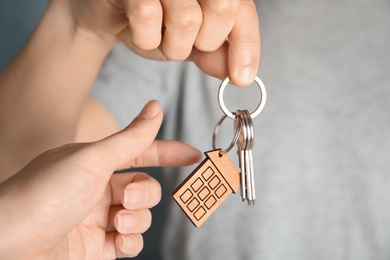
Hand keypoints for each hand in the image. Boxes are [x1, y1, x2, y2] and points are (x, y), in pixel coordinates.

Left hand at [0, 100, 200, 258]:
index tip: (194, 154)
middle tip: (126, 199)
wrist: (10, 243)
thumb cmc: (45, 194)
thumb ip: (131, 139)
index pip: (141, 153)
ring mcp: (99, 220)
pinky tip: (118, 239)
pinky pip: (130, 242)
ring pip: (141, 216)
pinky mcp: (98, 248)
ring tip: (117, 222)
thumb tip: (156, 108)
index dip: (168, 152)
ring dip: (136, 219)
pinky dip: (131, 241)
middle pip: (145, 188)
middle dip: (143, 194)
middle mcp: (98, 190)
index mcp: (96, 164)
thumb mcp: (93, 160)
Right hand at [66, 0, 259, 85]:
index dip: (246, 47)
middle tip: (186, 43)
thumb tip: (239, 74)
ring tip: (160, 38)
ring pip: (186, 17)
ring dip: (172, 45)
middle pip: (222, 9)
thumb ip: (216, 55)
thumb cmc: (155, 23)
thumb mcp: (192, 44)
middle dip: (205, 41)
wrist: (112, 15)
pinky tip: (140, 31)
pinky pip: (147, 15)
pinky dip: (146, 38)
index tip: (241, 79)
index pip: (243, 13)